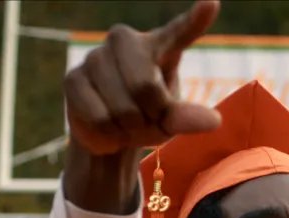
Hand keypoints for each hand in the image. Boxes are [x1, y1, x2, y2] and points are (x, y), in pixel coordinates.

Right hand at [63, 0, 221, 210]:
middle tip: (148, 119)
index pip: (180, 32)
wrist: (109, 133)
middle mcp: (125, 41)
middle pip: (145, 86)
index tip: (211, 4)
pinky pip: (99, 118)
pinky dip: (108, 133)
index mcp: (158, 45)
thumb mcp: (172, 120)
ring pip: (122, 108)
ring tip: (126, 123)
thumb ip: (188, 118)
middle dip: (151, 116)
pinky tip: (107, 126)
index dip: (195, 19)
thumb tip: (214, 121)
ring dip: (129, 129)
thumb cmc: (148, 118)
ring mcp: (95, 56)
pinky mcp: (73, 78)